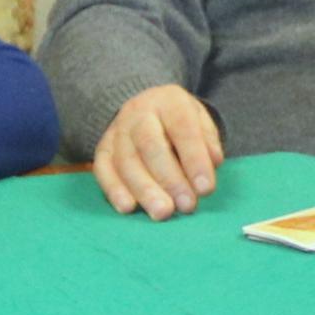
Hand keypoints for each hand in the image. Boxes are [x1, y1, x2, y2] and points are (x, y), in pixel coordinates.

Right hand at [89, 84, 224, 218]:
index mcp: (169, 101)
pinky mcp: (102, 149)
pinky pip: (103, 169)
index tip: (206, 189)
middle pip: (149, 144)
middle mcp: (138, 112)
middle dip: (170, 178)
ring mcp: (117, 131)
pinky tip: (128, 208)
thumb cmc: (181, 124)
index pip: (182, 128)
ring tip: (162, 213)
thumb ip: (208, 142)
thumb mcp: (201, 123)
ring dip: (144, 190)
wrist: (148, 109)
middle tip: (186, 206)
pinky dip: (114, 190)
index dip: (195, 160)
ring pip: (126, 161)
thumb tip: (212, 163)